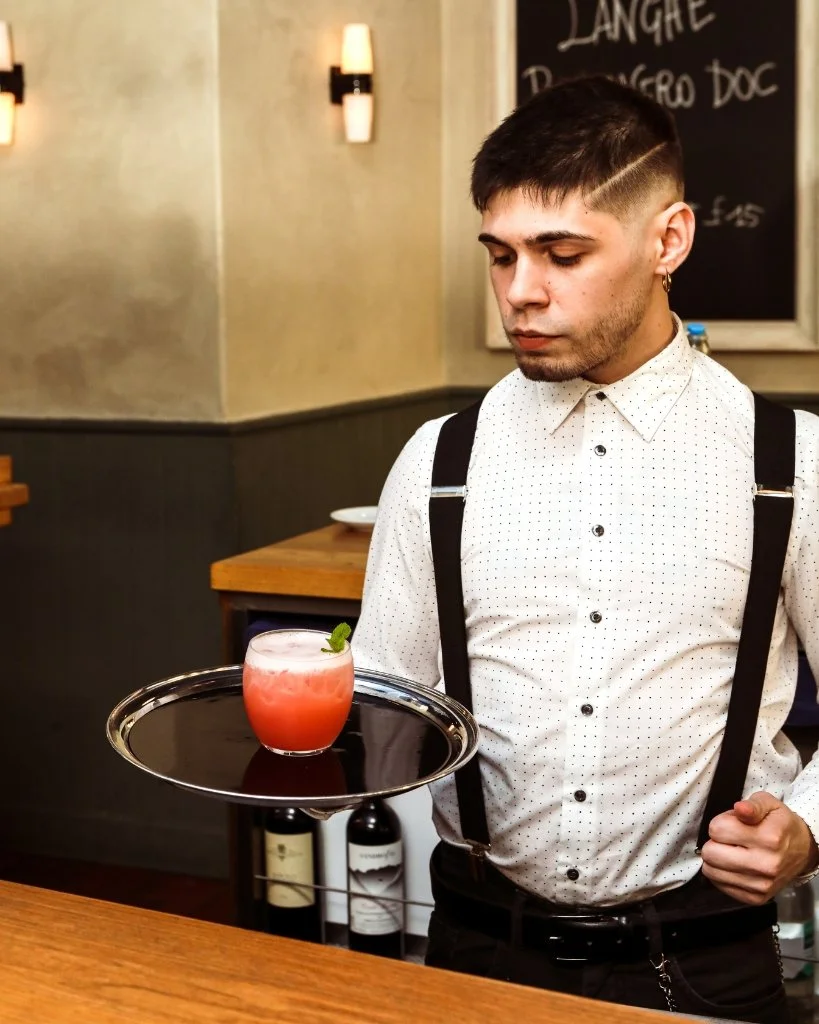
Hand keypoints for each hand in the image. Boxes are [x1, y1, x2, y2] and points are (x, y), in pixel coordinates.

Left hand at [700, 791, 818, 904]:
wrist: (802, 851)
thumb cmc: (780, 824)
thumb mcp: (769, 805)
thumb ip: (752, 805)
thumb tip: (740, 808)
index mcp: (768, 838)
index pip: (717, 829)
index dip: (720, 823)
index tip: (733, 824)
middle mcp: (765, 865)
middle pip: (710, 853)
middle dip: (715, 842)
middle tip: (730, 839)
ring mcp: (761, 885)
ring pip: (711, 871)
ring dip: (717, 859)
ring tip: (733, 852)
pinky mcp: (756, 898)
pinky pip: (719, 886)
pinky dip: (722, 874)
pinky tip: (735, 865)